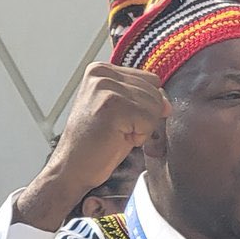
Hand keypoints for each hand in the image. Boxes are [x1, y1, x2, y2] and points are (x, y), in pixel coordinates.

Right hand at [25, 65, 167, 230]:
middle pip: (155, 91)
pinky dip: (140, 136)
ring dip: (142, 128)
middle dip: (144, 117)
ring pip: (155, 106)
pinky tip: (117, 138)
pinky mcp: (112, 105)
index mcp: (102, 70)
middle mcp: (102, 73)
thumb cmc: (95, 144)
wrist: (72, 168)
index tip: (121, 118)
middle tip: (117, 129)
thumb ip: (142, 98)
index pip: (151, 80)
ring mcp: (106, 87)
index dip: (145, 105)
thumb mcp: (121, 112)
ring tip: (116, 133)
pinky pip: (149, 120)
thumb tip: (167, 103)